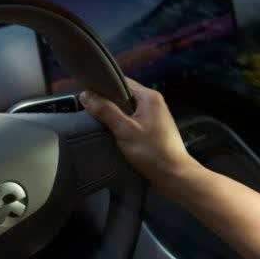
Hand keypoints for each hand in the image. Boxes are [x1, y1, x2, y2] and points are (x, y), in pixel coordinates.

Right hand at [79, 78, 203, 192]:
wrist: (174, 176)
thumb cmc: (151, 151)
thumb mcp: (125, 130)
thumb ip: (105, 111)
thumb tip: (85, 95)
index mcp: (149, 97)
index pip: (121, 82)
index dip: (103, 87)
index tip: (87, 96)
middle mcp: (153, 103)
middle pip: (124, 96)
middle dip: (107, 103)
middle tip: (88, 111)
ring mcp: (155, 117)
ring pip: (128, 110)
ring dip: (114, 116)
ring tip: (97, 122)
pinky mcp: (153, 130)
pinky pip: (133, 121)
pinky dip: (122, 125)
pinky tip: (111, 133)